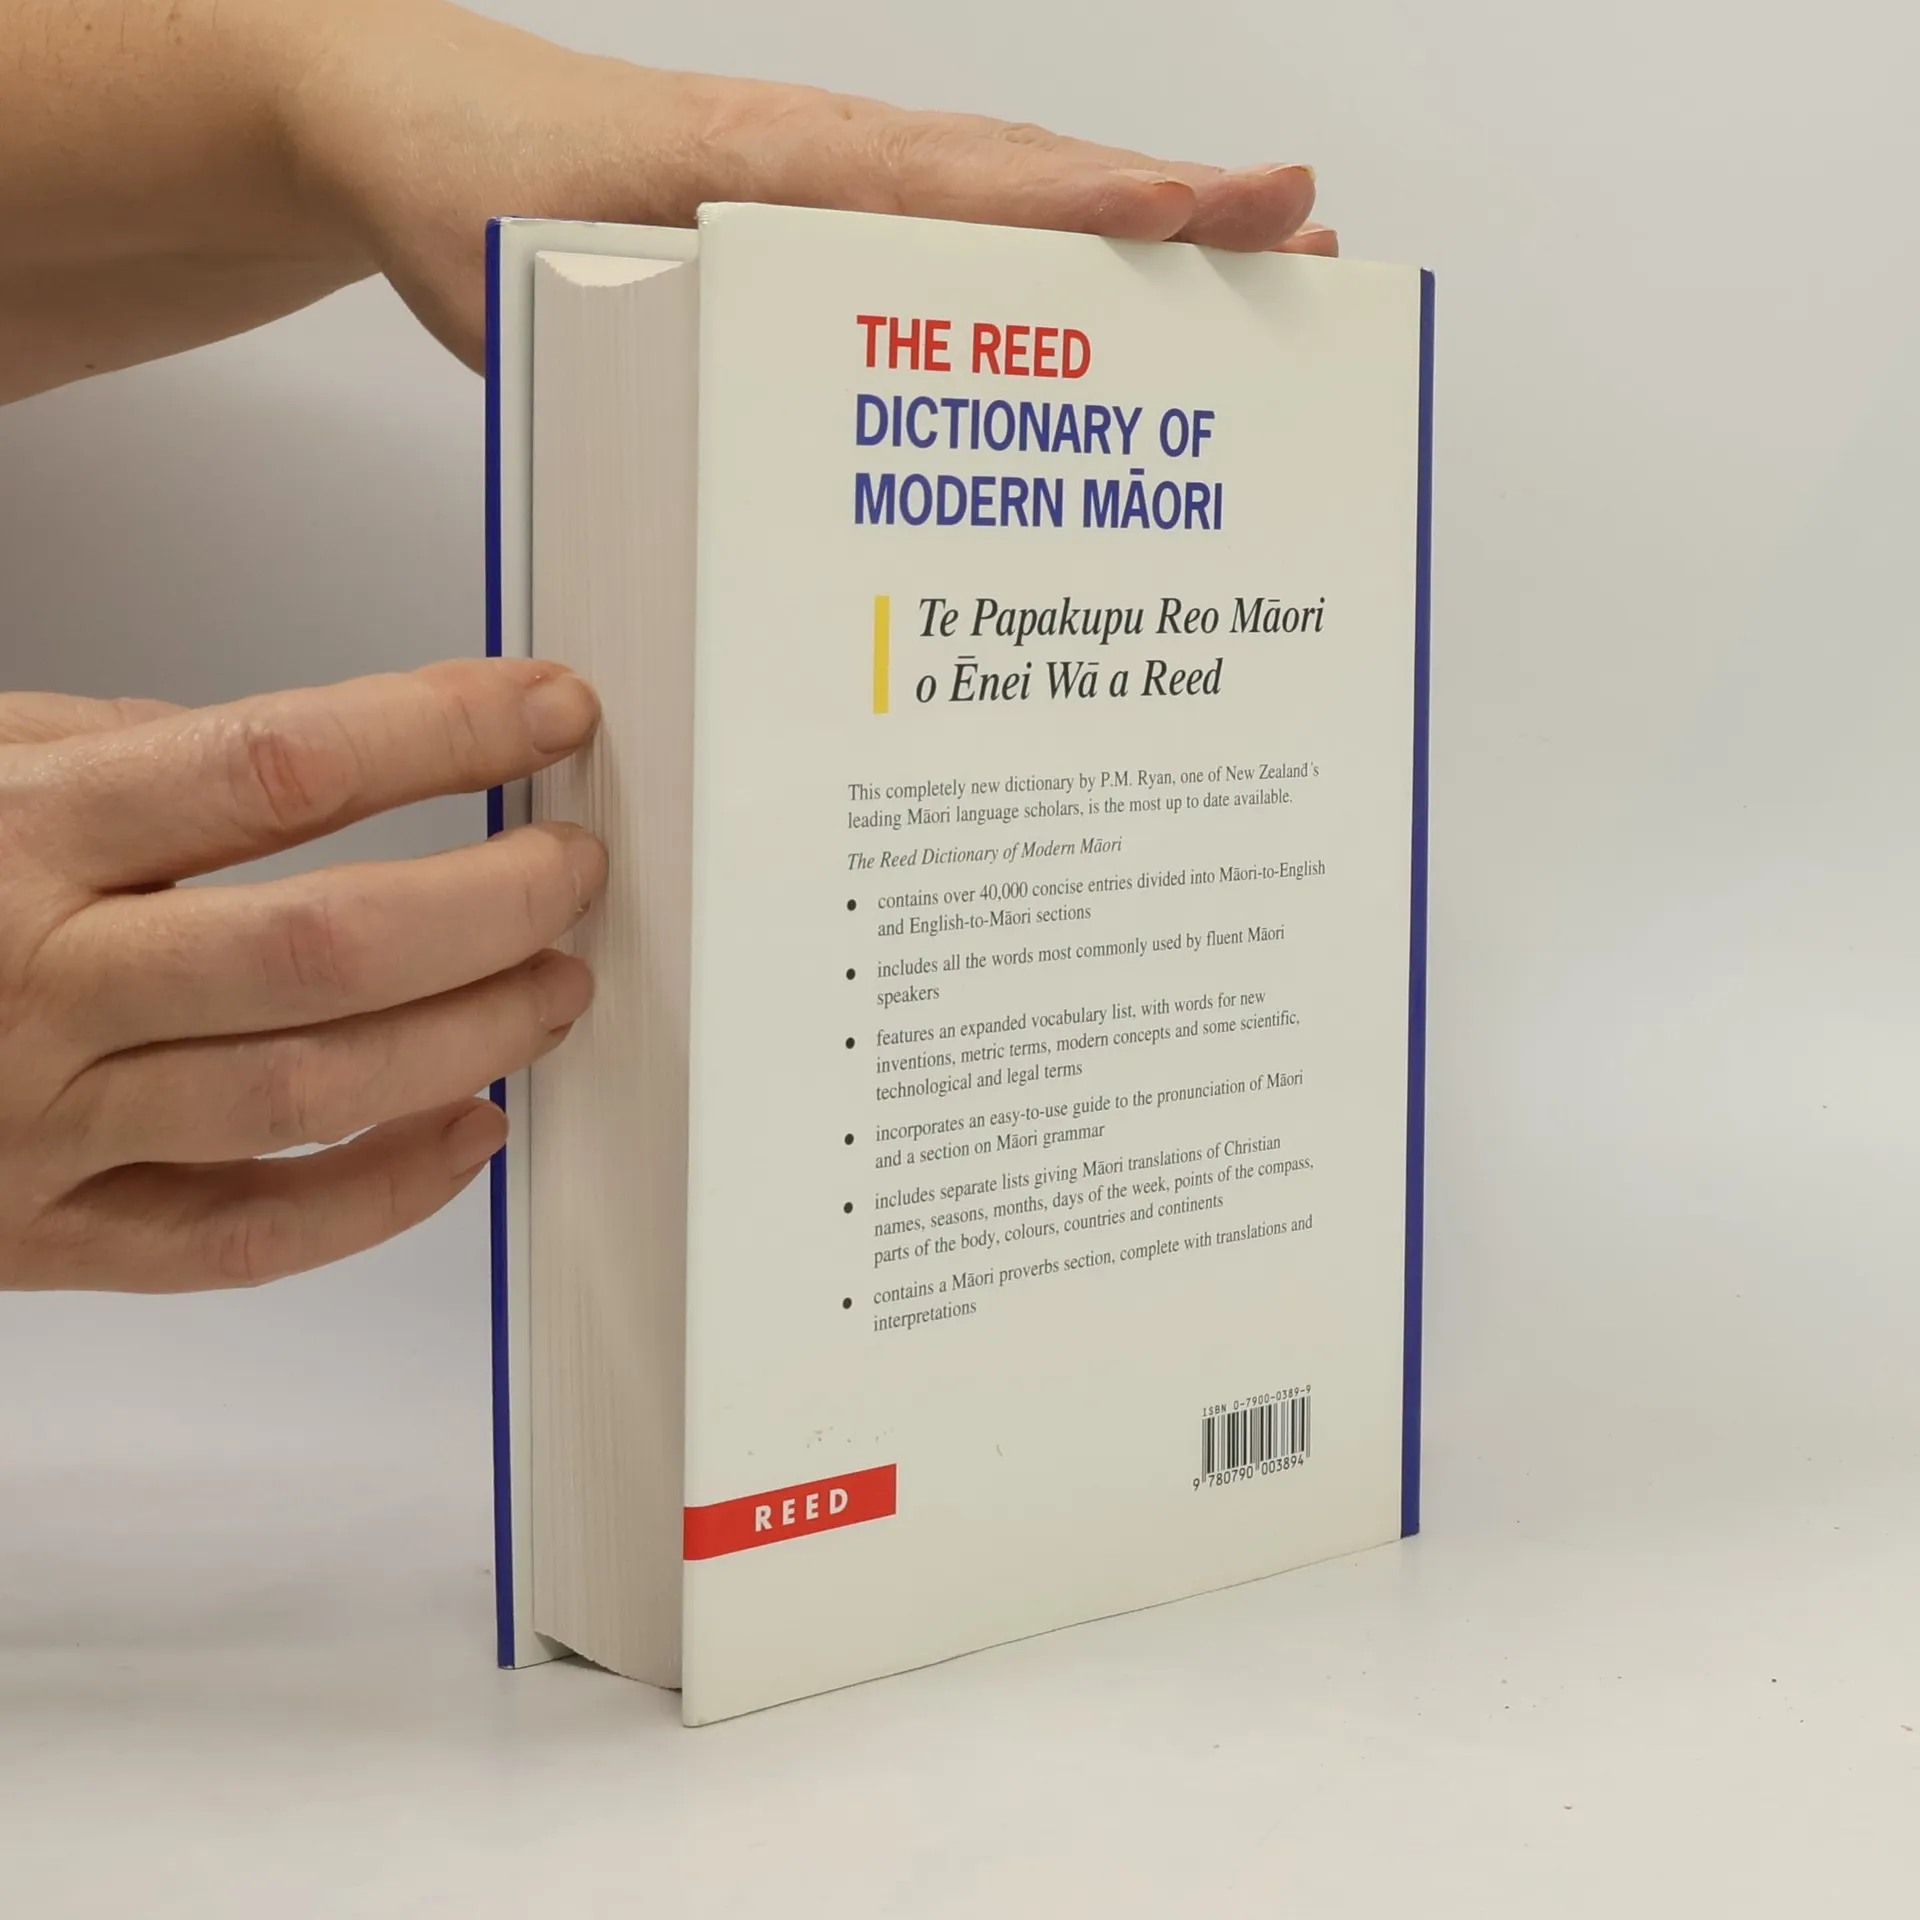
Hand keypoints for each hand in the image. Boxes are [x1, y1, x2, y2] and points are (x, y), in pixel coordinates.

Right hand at [0, 660, 604, 1290]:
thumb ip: (108, 751)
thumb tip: (298, 761)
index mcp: (11, 838)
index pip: (282, 766)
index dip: (445, 728)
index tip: (550, 707)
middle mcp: (31, 983)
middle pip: (327, 946)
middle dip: (493, 902)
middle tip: (574, 868)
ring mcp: (36, 1127)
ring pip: (309, 1096)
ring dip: (472, 1037)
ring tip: (556, 985)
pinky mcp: (40, 1239)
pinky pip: (243, 1242)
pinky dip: (380, 1199)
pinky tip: (469, 1133)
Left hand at [290, 1, 1336, 371]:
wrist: (413, 132)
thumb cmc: (471, 195)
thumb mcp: (540, 274)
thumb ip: (641, 346)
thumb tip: (745, 466)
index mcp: (780, 170)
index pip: (970, 190)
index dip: (1101, 209)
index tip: (1225, 213)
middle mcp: (832, 168)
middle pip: (1031, 187)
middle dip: (1174, 215)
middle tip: (1309, 240)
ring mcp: (834, 188)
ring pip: (1008, 202)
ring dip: (1130, 233)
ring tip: (1254, 263)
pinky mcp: (818, 223)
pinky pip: (951, 233)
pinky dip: (1043, 254)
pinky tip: (1095, 308)